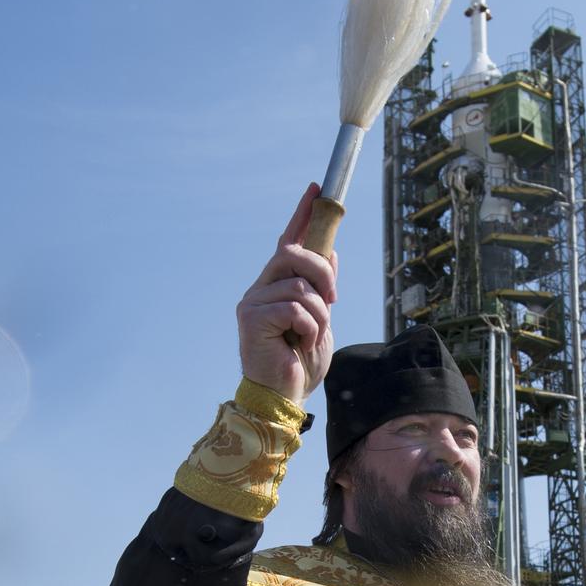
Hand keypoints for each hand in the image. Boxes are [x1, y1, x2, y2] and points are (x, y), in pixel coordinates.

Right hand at [236, 183, 337, 403]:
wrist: (285, 397)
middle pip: (294, 254)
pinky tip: (300, 346)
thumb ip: (321, 290)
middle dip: (323, 274)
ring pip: (300, 285)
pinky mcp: (251, 318)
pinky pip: (293, 308)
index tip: (316, 189)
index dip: (302, 215)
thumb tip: (331, 253)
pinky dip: (308, 328)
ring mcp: (253, 302)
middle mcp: (261, 288)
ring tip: (311, 337)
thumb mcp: (320, 321)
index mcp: (277, 286)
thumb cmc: (300, 364)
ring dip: (319, 315)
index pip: (288, 241)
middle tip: (333, 300)